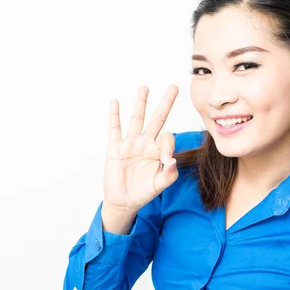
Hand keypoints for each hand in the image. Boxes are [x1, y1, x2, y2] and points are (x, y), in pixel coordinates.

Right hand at [102, 84, 179, 215]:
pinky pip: (115, 129)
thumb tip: (172, 161)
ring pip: (137, 119)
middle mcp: (146, 143)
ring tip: (145, 87)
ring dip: (141, 103)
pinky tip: (115, 102)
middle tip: (174, 87)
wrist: (123, 201)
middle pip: (157, 118)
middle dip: (166, 103)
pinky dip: (115, 115)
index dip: (168, 146)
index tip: (166, 161)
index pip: (167, 138)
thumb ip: (168, 175)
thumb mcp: (158, 186)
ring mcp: (131, 144)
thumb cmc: (142, 193)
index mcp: (158, 151)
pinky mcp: (116, 148)